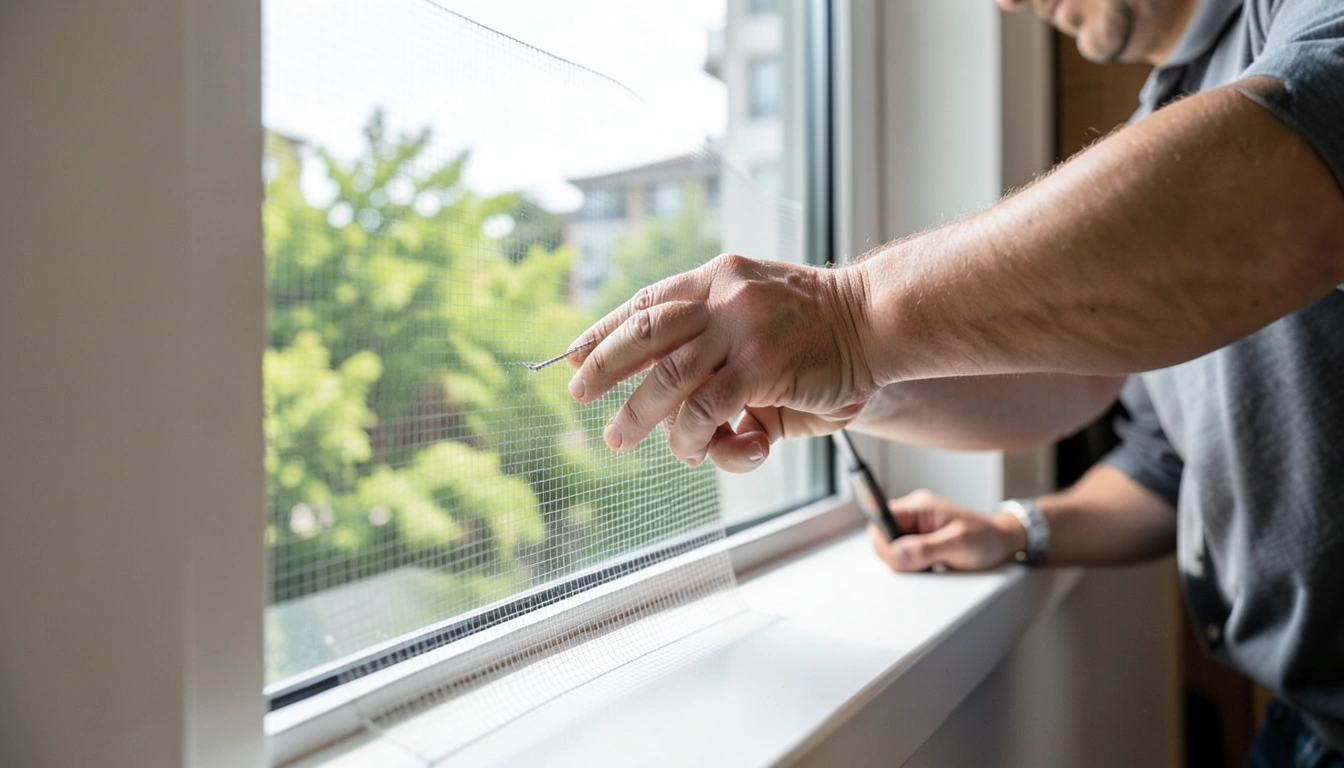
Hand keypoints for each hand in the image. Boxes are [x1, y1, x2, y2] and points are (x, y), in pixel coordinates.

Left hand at [566, 253, 876, 469]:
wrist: (876, 321)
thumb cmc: (817, 330)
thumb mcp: (756, 319)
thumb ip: (715, 349)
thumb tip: (668, 399)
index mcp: (717, 279)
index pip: (647, 301)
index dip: (605, 329)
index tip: (573, 353)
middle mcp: (722, 298)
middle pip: (643, 332)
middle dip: (602, 367)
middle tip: (577, 395)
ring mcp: (741, 331)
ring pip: (667, 379)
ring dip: (637, 415)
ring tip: (619, 437)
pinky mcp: (761, 368)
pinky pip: (706, 411)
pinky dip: (693, 437)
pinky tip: (696, 450)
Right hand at [868, 489, 1027, 571]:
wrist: (1004, 543)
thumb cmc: (987, 539)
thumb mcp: (958, 544)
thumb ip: (924, 549)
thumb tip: (894, 554)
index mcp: (919, 506)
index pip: (881, 519)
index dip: (885, 543)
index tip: (900, 559)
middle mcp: (914, 513)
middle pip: (883, 536)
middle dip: (897, 556)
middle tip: (922, 564)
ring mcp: (916, 527)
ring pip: (892, 547)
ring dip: (906, 561)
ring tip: (931, 564)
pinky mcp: (921, 539)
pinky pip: (904, 554)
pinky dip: (912, 564)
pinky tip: (930, 565)